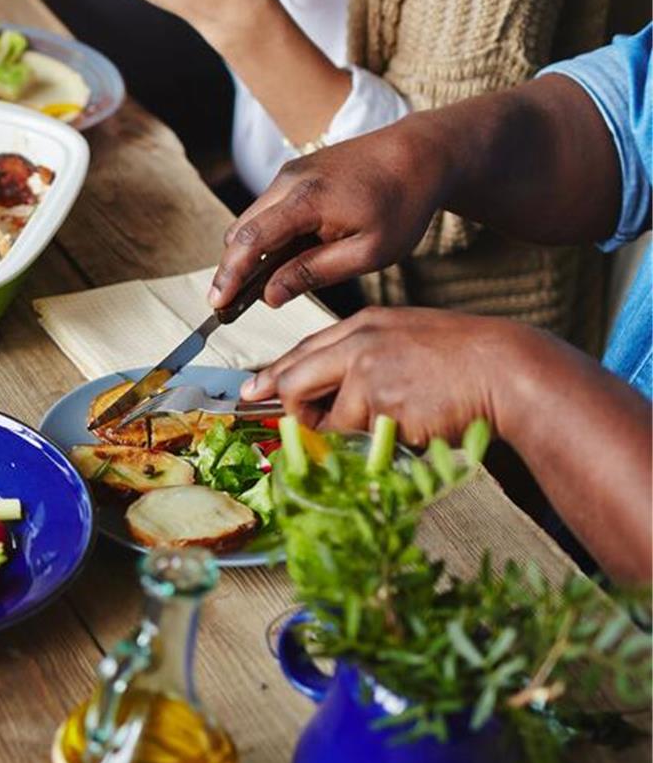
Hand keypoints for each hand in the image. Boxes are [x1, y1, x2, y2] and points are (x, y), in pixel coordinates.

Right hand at [209, 120, 450, 309]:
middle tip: (232, 304)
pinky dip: (267, 236)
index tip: (216, 304)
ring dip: (251, 253)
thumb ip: (314, 272)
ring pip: (251, 220)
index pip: (251, 242)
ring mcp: (289, 173)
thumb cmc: (402, 203)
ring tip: (262, 285)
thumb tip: (270, 295)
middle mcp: (288, 181)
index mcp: (306, 200)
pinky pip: (268, 209)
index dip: (229, 276)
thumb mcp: (369, 251)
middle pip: (240, 231)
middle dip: (232, 269)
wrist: (420, 152)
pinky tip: (285, 257)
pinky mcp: (296, 173)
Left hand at [240, 307, 566, 444]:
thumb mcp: (407, 340)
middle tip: (311, 425)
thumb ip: (365, 357)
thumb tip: (329, 392)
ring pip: (328, 416)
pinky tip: (412, 422)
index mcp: (364, 324)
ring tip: (394, 419)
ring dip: (352, 430)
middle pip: (294, 379)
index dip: (276, 375)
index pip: (303, 350)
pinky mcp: (378, 400)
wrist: (508, 368)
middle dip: (295, 410)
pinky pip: (359, 434)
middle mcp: (357, 342)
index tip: (255, 392)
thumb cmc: (465, 361)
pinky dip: (378, 438)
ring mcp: (366, 370)